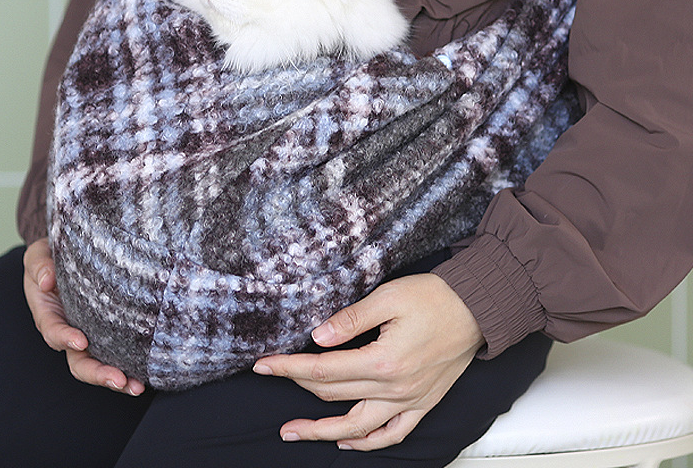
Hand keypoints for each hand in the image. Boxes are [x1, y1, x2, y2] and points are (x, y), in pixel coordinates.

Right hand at [23, 237, 144, 395]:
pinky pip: (118, 351)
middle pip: (79, 361)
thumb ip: (39, 265)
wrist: (72, 251)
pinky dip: (131, 364)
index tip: (81, 341)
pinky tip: (147, 374)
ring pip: (99, 363)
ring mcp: (90, 334)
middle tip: (118, 379)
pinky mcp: (109, 330)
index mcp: (49, 314)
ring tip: (136, 387)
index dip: (65, 338)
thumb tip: (47, 281)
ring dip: (116, 378)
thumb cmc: (52, 255)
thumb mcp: (38, 255)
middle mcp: (69, 331)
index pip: (54, 331)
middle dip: (97, 373)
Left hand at [253, 273, 483, 450]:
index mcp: (382, 361)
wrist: (477, 307)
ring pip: (358, 428)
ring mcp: (410, 401)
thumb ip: (350, 319)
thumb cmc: (434, 297)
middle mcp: (394, 389)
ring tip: (295, 433)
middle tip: (270, 381)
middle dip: (296, 388)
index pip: (322, 370)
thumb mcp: (388, 297)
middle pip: (333, 396)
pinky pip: (393, 435)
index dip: (289, 368)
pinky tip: (348, 442)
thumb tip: (317, 337)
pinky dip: (368, 443)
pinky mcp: (423, 404)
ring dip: (323, 432)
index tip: (264, 365)